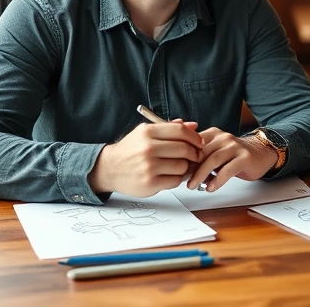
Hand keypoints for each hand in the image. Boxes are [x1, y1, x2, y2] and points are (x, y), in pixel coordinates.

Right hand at [87, 119, 203, 197]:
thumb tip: (193, 125)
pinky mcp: (150, 183)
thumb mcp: (145, 132)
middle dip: (194, 153)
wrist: (109, 168)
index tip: (199, 142)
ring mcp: (149, 167)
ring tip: (180, 165)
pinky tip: (172, 174)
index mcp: (148, 132)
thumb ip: (170, 128)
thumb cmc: (130, 150)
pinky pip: (175, 180)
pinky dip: (177, 178)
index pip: (180, 131)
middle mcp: (148, 148)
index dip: (194, 137)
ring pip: (182, 166)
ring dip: (185, 166)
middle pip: (184, 149)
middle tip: (196, 155)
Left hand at [185, 128, 277, 191]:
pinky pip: (228, 169)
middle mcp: (223, 137)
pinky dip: (217, 180)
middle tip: (182, 180)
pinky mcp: (244, 157)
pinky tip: (211, 188)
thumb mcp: (216, 151)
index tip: (176, 170)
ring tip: (193, 186)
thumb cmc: (235, 155)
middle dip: (190, 168)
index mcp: (213, 134)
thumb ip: (201, 156)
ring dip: (201, 175)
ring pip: (213, 160)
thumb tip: (181, 170)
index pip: (193, 143)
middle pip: (201, 152)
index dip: (184, 157)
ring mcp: (235, 146)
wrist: (261, 153)